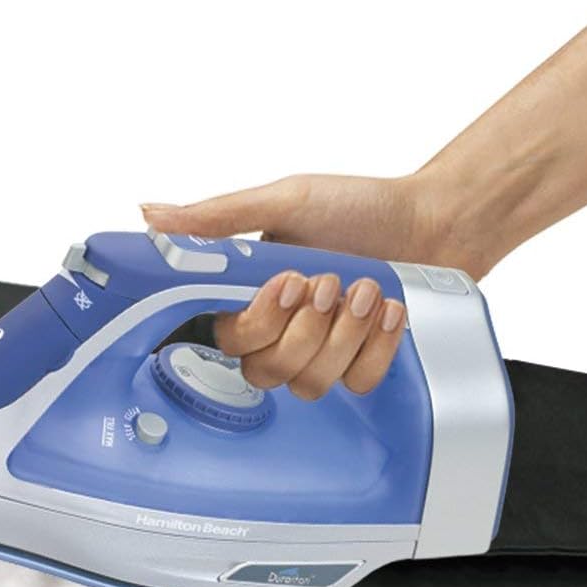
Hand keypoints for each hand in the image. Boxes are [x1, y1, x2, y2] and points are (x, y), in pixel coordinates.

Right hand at [140, 173, 459, 398]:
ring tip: (364, 289)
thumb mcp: (286, 200)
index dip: (252, 324)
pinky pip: (354, 385)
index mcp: (250, 293)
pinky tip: (387, 312)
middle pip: (262, 370)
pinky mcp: (358, 366)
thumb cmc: (361, 207)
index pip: (222, 339)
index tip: (283, 286)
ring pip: (307, 384)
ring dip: (342, 335)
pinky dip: (376, 347)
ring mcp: (318, 353)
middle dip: (303, 327)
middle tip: (328, 281)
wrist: (434, 221)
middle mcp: (279, 329)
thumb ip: (218, 217)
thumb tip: (152, 214)